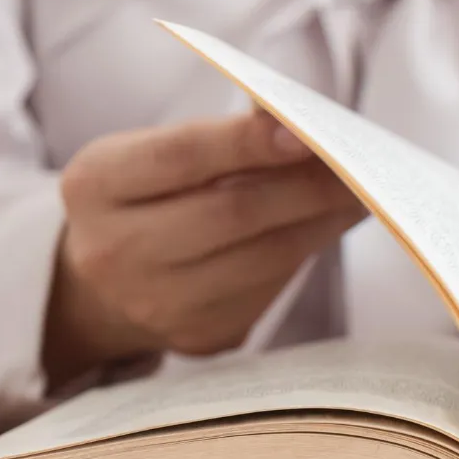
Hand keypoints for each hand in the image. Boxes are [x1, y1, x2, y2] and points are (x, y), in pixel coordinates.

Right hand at [45, 110, 365, 381]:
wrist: (106, 287)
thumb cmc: (148, 200)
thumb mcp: (155, 155)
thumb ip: (221, 139)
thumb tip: (303, 122)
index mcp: (96, 184)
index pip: (179, 157)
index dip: (246, 143)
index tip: (304, 131)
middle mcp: (115, 250)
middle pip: (233, 213)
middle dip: (308, 185)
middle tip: (362, 163)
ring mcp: (157, 303)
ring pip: (265, 258)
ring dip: (324, 221)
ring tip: (363, 191)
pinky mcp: (201, 337)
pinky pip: (272, 290)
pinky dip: (309, 252)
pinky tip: (332, 225)